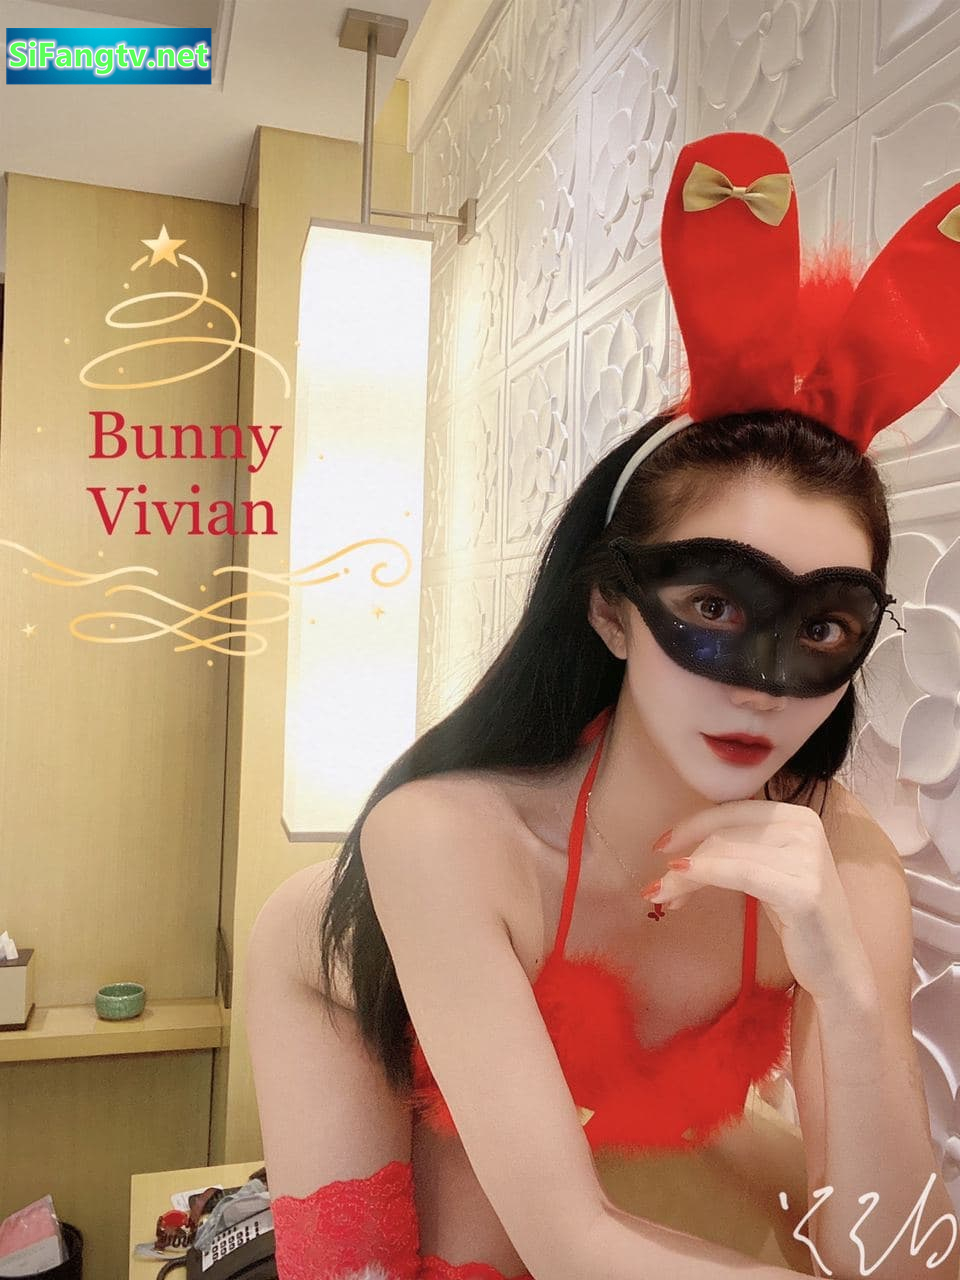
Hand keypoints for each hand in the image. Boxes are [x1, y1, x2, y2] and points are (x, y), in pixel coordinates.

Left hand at [641, 800, 871, 1002]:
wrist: (837, 966)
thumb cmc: (795, 917)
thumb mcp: (767, 870)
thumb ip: (737, 847)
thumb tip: (680, 846)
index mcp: (799, 816)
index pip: (732, 811)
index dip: (692, 825)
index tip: (661, 847)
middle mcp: (806, 828)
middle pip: (725, 834)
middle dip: (684, 857)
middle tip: (656, 886)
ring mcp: (807, 858)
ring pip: (725, 854)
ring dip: (685, 876)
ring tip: (663, 897)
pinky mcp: (801, 890)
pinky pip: (739, 873)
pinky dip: (704, 874)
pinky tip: (680, 880)